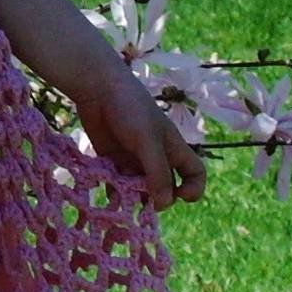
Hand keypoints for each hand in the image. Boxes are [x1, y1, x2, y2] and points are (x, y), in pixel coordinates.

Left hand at [77, 68, 207, 211]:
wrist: (97, 87)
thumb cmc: (130, 109)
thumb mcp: (148, 141)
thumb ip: (157, 172)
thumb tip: (165, 204)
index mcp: (173, 149)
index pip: (195, 174)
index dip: (193, 188)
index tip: (180, 196)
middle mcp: (155, 157)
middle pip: (165, 188)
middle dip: (157, 198)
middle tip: (142, 200)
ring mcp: (133, 160)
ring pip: (139, 189)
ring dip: (133, 198)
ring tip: (122, 201)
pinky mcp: (112, 160)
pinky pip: (117, 183)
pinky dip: (114, 192)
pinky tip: (108, 195)